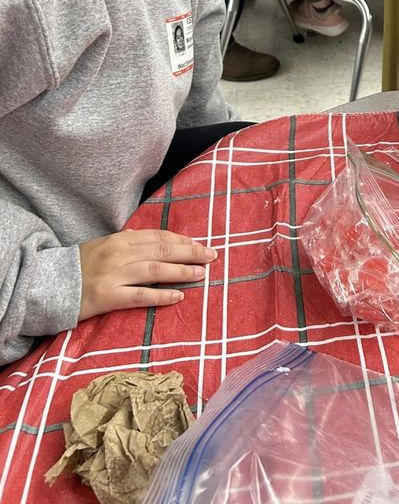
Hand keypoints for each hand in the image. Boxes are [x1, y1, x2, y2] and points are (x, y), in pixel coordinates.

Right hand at [79, 228, 216, 319]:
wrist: (49, 284)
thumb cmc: (80, 265)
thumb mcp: (103, 245)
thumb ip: (126, 242)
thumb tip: (149, 237)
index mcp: (120, 239)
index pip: (159, 237)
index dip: (183, 241)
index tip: (202, 245)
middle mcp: (120, 254)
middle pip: (162, 251)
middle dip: (190, 253)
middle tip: (212, 257)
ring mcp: (114, 275)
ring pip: (156, 271)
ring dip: (182, 272)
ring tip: (201, 274)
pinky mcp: (108, 297)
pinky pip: (140, 296)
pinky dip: (161, 296)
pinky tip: (178, 296)